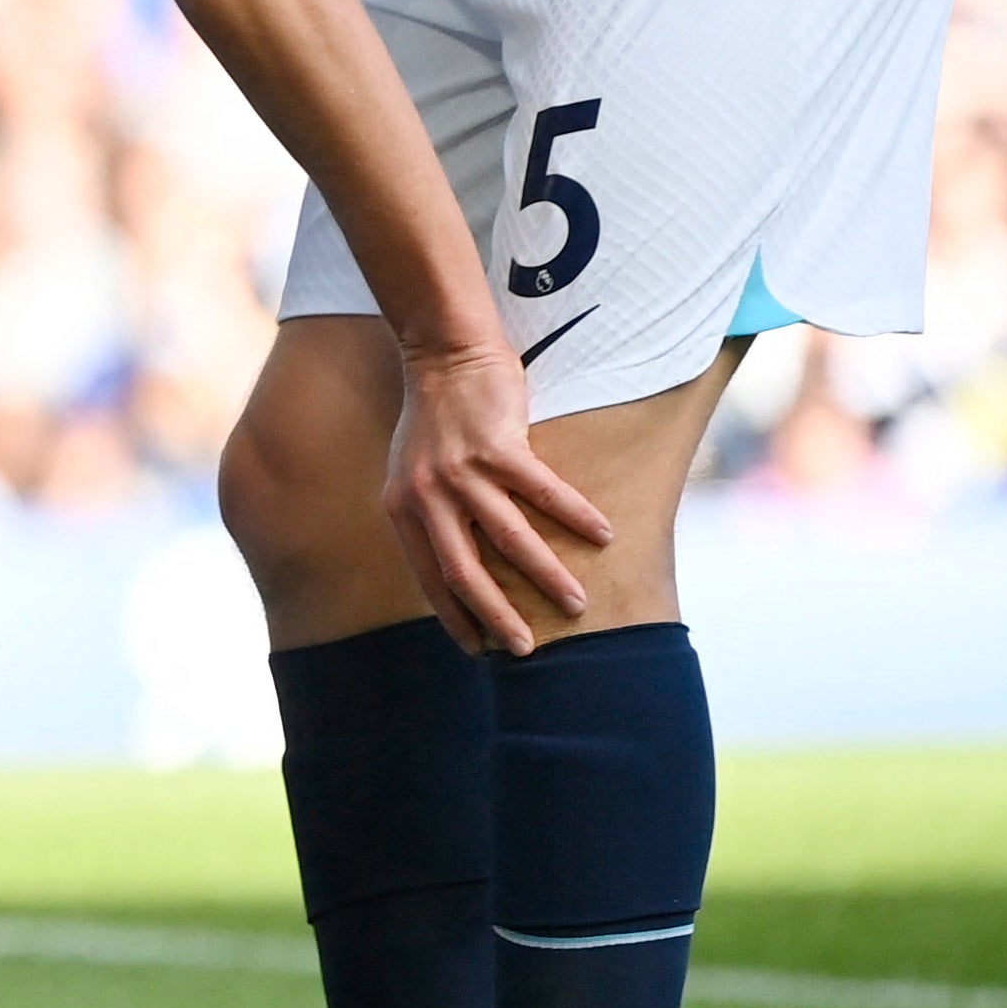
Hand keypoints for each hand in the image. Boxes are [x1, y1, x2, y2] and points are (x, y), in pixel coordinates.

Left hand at [388, 337, 616, 657]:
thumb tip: (458, 567)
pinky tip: (604, 536)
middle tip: (526, 650)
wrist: (444, 357)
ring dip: (548, 576)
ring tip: (577, 604)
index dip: (453, 616)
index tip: (477, 649)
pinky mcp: (499, 447)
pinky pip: (545, 492)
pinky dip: (577, 516)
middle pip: (464, 572)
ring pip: (511, 539)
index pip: (428, 577)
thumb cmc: (435, 422)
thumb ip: (430, 518)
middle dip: (497, 615)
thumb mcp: (411, 476)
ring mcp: (462, 472)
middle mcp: (427, 496)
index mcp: (402, 509)